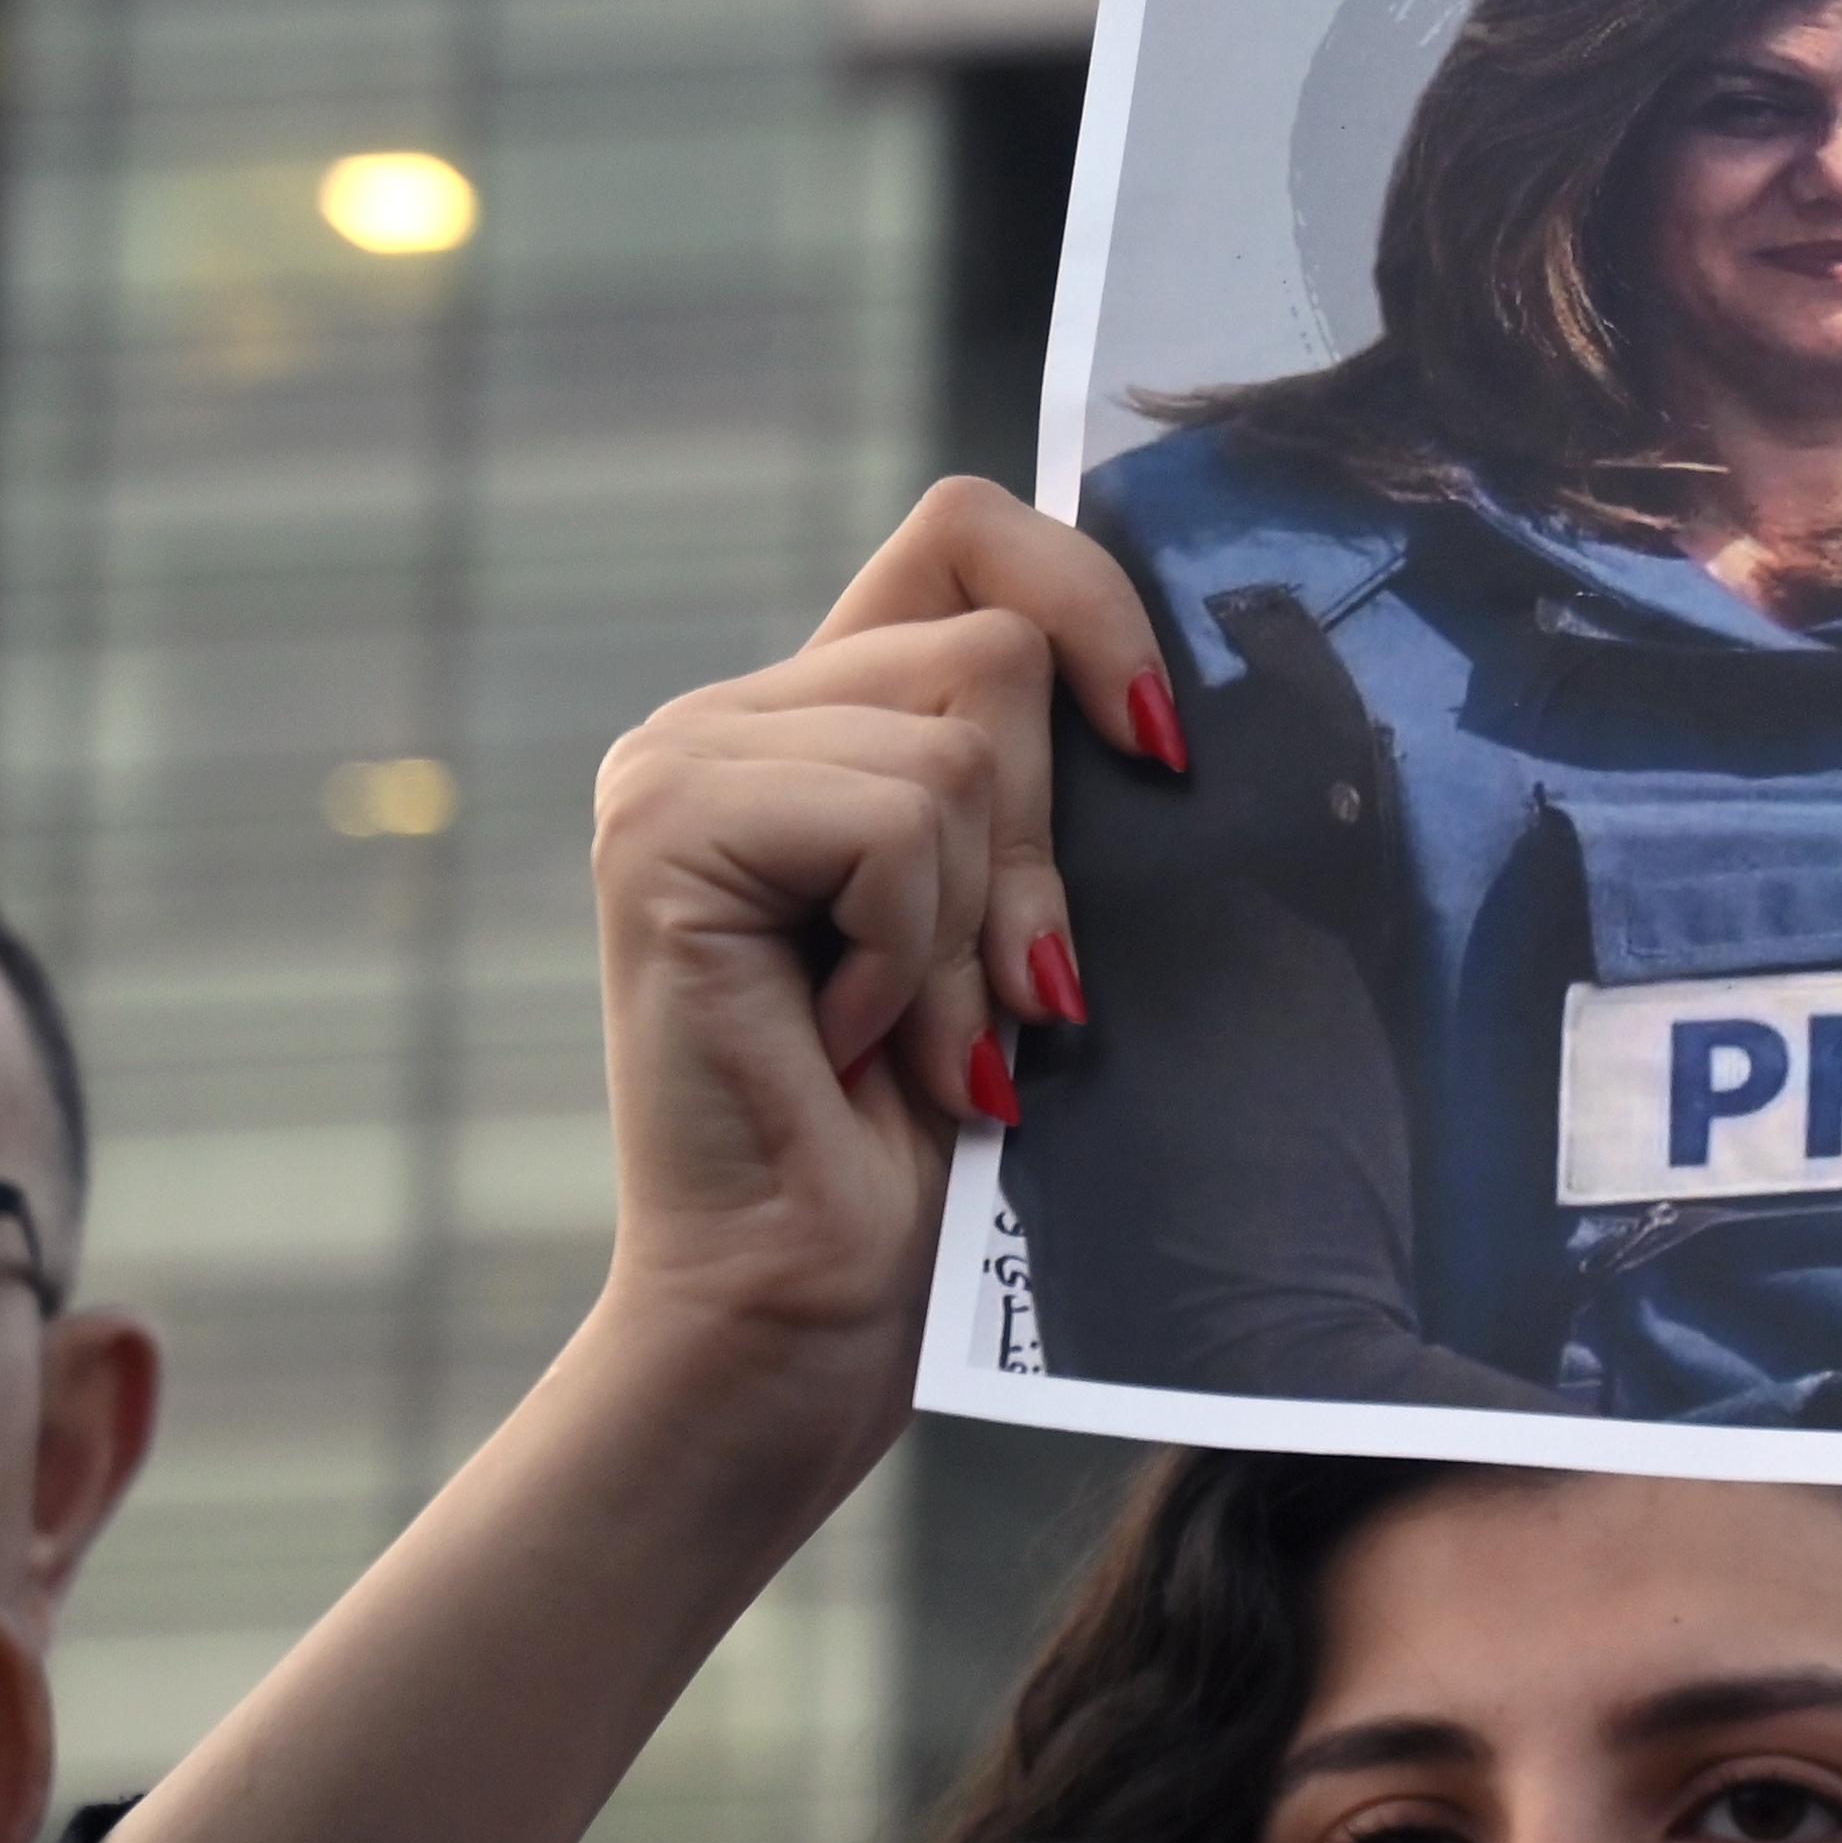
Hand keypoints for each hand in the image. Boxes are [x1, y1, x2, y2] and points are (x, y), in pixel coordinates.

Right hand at [580, 478, 1173, 1448]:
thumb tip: (1178, 698)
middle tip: (996, 996)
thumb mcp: (1037, 928)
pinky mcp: (662, 830)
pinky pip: (896, 821)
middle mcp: (731, 717)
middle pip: (992, 650)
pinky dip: (918, 952)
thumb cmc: (950, 1142)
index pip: (973, 537)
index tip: (1165, 749)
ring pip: (956, 746)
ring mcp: (679, 763)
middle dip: (1045, 848)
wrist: (814, 1306)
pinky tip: (852, 1048)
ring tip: (919, 1039)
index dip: (1090, 601)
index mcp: (823, 720)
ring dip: (979, 924)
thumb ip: (1057, 792)